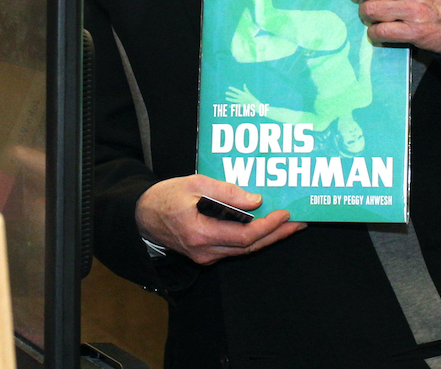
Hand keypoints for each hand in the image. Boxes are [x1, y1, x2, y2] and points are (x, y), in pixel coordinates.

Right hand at [136, 175, 304, 264]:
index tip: (285, 213)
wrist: (141, 217)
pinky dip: (252, 237)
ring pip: (243, 250)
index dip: (268, 227)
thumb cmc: (164, 197)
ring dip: (268, 237)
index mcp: (200, 233)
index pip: (244, 236)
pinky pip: (234, 248)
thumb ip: (225, 191)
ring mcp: (205, 255)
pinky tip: (265, 226)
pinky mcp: (205, 253)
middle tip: (299, 222)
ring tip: (289, 224)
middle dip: (277, 234)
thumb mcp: (193, 184)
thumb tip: (254, 200)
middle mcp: (204, 251)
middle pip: (249, 247)